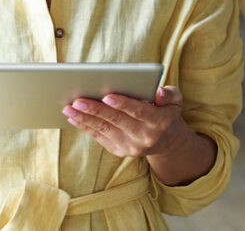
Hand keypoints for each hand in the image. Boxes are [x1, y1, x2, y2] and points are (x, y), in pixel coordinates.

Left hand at [63, 86, 187, 158]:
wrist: (166, 141)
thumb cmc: (166, 112)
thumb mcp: (175, 100)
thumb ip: (169, 94)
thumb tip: (158, 92)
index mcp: (159, 122)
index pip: (139, 112)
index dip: (123, 104)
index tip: (107, 95)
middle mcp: (144, 137)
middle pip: (117, 121)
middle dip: (96, 110)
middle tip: (77, 100)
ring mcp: (130, 146)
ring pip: (104, 130)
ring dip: (85, 119)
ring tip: (69, 108)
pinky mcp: (119, 150)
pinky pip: (100, 137)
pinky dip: (86, 127)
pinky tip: (74, 117)